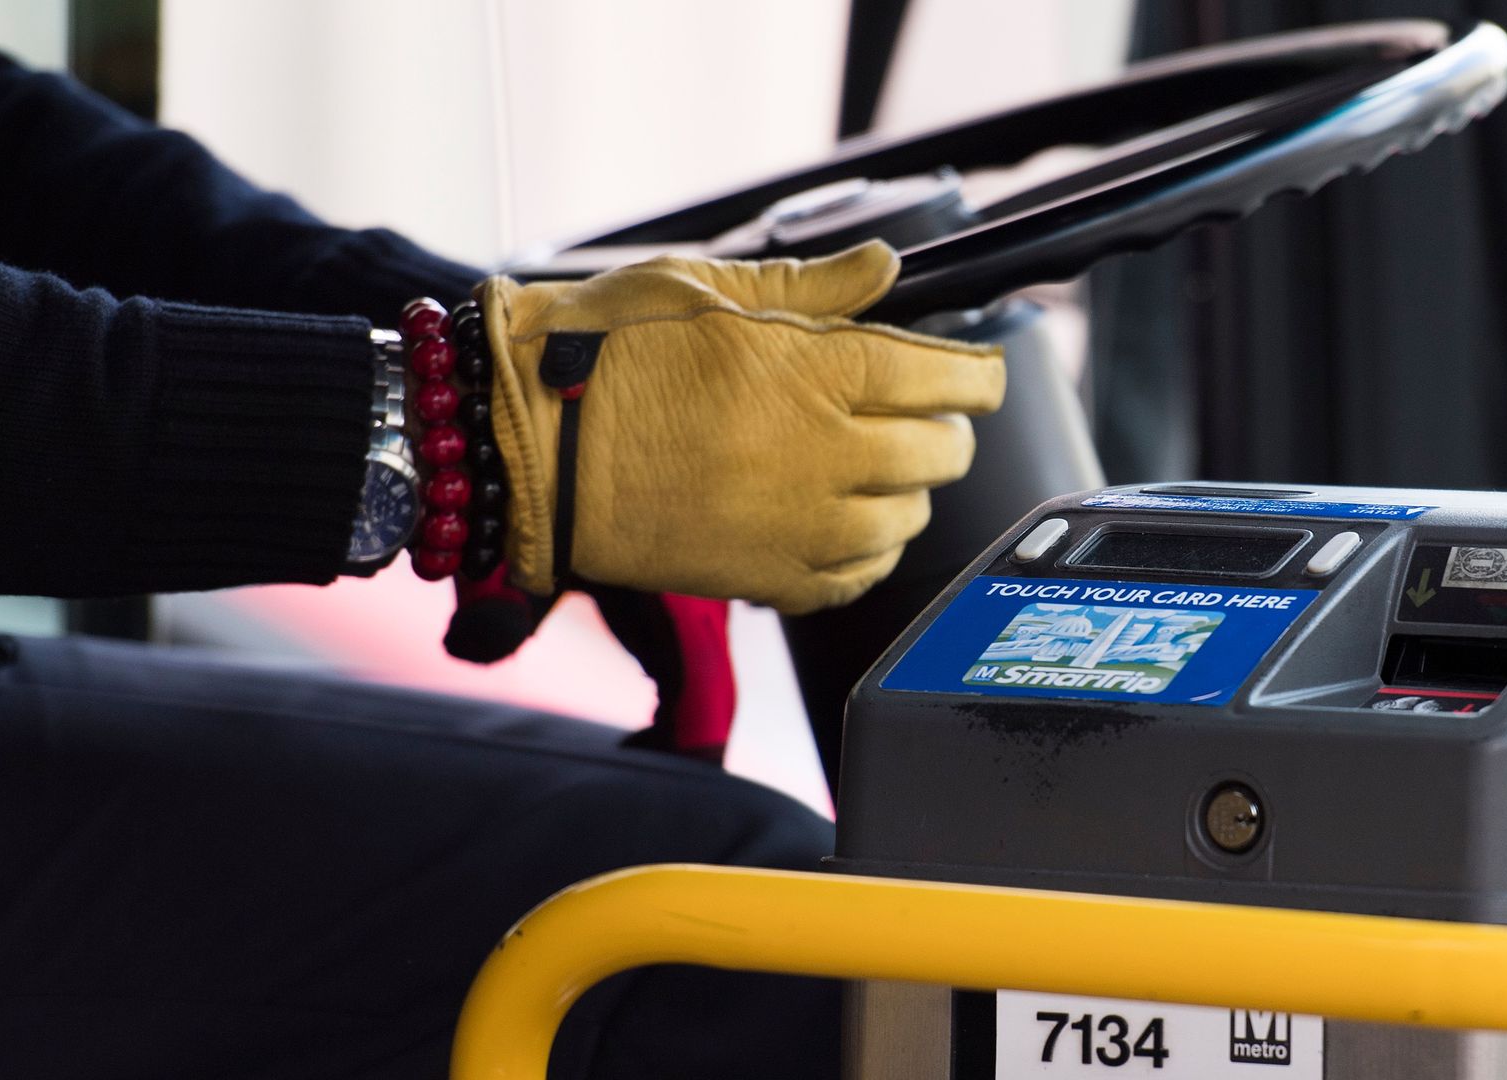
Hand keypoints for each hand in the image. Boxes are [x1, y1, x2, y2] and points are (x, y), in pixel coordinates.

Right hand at [478, 241, 1005, 613]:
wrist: (526, 447)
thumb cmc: (603, 353)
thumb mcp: (706, 287)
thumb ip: (811, 285)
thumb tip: (885, 267)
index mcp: (819, 370)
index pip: (951, 379)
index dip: (980, 374)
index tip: (980, 372)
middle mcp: (824, 454)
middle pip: (943, 451)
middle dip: (947, 426)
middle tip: (923, 411)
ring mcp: (799, 525)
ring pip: (909, 518)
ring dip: (909, 490)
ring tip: (877, 465)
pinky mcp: (766, 578)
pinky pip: (857, 578)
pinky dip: (868, 552)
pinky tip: (848, 524)